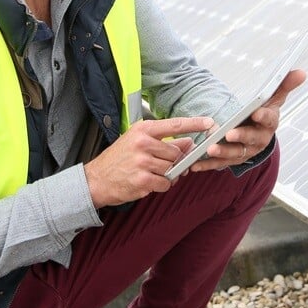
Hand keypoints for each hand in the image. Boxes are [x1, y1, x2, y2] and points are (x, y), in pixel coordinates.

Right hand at [84, 117, 213, 207]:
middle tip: (162, 164)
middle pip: (176, 152)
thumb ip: (163, 141)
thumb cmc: (119, 158)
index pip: (174, 124)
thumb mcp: (138, 141)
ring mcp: (143, 162)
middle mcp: (143, 143)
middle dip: (175, 161)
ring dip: (168, 175)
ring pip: (172, 169)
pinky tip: (148, 182)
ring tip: (152, 172)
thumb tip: (188, 143)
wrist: (97, 178)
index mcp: (143, 129)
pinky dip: (161, 185)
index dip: (194, 123)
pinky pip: (165, 183)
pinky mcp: (143, 179)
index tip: (209, 122)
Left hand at [190, 69, 306, 172]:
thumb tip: (301, 72)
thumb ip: (284, 84)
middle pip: (251, 139)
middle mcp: (259, 140)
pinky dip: (208, 165)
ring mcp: (245, 152)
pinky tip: (196, 164)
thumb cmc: (263, 111)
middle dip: (240, 137)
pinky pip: (220, 163)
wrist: (256, 131)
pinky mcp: (232, 160)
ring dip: (223, 152)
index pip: (269, 119)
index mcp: (269, 123)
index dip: (263, 116)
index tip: (256, 112)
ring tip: (210, 148)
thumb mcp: (273, 97)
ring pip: (235, 154)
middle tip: (228, 134)